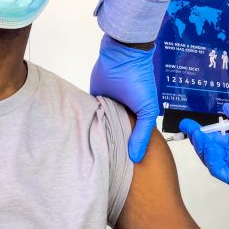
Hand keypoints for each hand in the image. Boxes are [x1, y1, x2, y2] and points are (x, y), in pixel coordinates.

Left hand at [91, 35, 158, 162]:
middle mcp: (122, 114)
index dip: (128, 154)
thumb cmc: (139, 82)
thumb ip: (142, 134)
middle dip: (112, 148)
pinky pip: (91, 116)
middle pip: (116, 135)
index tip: (122, 172)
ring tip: (92, 158)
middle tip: (104, 168)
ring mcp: (107, 108)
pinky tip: (83, 141)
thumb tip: (135, 158)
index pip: (132, 140)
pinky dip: (88, 124)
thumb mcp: (146, 110)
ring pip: (102, 127)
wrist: (122, 57)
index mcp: (137, 118)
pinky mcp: (94, 100)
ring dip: (99, 137)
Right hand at [180, 104, 228, 197]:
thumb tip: (226, 106)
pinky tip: (211, 151)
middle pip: (208, 150)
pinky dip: (213, 162)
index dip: (200, 132)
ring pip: (212, 161)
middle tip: (191, 129)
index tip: (188, 123)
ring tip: (200, 138)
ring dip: (203, 150)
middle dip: (197, 140)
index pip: (213, 138)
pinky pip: (221, 172)